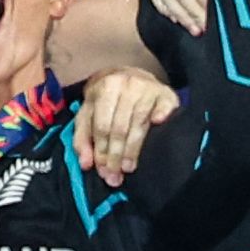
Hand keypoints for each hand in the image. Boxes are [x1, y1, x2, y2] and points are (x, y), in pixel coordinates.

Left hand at [76, 67, 179, 183]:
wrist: (132, 74)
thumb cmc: (108, 99)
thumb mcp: (89, 113)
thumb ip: (82, 138)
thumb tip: (85, 164)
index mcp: (105, 87)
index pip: (102, 126)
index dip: (101, 151)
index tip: (103, 171)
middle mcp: (127, 85)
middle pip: (120, 128)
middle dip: (116, 156)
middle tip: (116, 176)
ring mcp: (148, 88)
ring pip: (139, 125)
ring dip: (133, 150)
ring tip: (129, 168)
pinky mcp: (167, 94)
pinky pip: (164, 111)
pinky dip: (160, 121)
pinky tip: (157, 133)